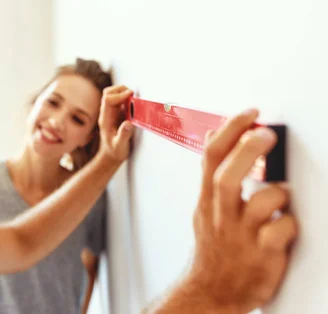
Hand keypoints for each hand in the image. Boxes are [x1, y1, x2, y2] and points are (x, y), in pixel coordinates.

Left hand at [97, 85, 134, 163]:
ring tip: (133, 98)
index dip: (119, 95)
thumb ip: (124, 135)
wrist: (111, 155)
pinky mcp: (116, 113)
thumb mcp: (120, 146)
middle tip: (132, 95)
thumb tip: (128, 123)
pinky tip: (133, 103)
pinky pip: (119, 100)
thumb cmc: (115, 151)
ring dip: (123, 92)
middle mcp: (106, 114)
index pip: (107, 100)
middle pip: (108, 93)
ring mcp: (110, 113)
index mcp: (105, 119)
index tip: (130, 96)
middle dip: (120, 90)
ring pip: (112, 94)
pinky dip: (126, 98)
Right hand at [186, 109, 297, 311]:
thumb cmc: (214, 247)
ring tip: (282, 193)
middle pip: (228, 175)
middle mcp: (222, 214)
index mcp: (208, 200)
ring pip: (263, 202)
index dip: (230, 130)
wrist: (211, 290)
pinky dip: (289, 222)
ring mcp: (241, 234)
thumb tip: (212, 136)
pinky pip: (282, 229)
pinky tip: (284, 224)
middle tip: (267, 134)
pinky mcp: (262, 253)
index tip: (250, 113)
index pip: (211, 157)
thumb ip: (212, 172)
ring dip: (278, 192)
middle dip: (247, 149)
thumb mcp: (205, 207)